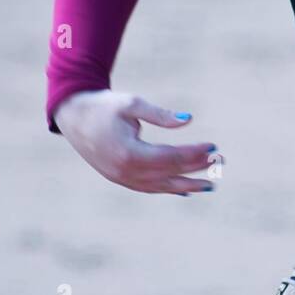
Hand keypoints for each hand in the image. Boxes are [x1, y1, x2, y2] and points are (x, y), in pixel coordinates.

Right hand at [53, 89, 219, 195]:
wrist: (73, 117)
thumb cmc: (104, 106)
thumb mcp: (131, 104)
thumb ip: (160, 114)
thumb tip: (188, 119)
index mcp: (129, 152)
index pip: (171, 157)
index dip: (194, 153)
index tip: (214, 146)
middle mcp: (126, 171)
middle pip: (170, 174)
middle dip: (197, 169)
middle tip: (221, 163)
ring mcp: (122, 178)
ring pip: (161, 186)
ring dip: (187, 185)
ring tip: (210, 185)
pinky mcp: (119, 178)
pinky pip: (149, 188)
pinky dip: (168, 189)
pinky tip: (184, 190)